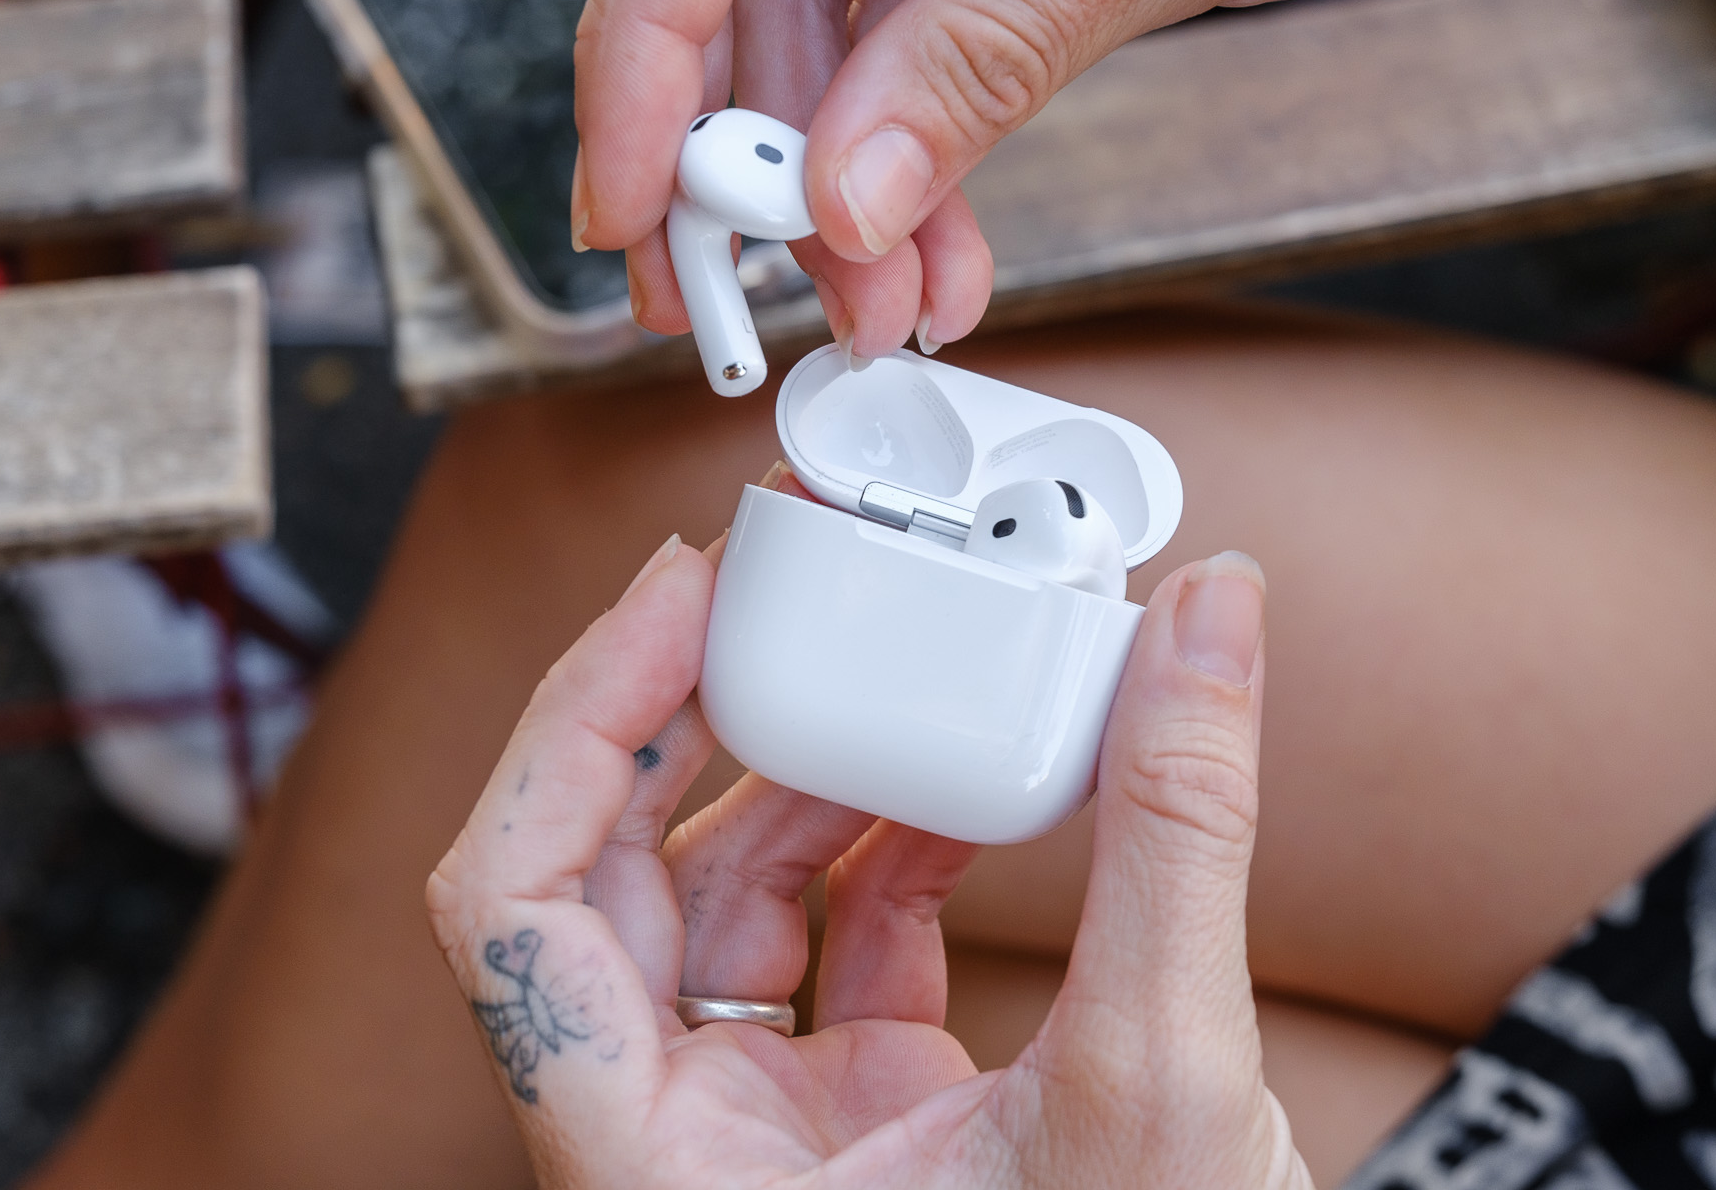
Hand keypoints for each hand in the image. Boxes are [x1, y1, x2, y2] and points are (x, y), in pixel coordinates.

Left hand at [427, 491, 1307, 1186]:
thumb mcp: (1161, 1087)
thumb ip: (1179, 836)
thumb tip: (1206, 620)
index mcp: (662, 1174)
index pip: (509, 909)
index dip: (573, 727)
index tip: (675, 598)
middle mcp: (681, 1145)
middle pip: (604, 875)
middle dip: (687, 712)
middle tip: (768, 584)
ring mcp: (763, 1126)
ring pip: (720, 896)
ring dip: (806, 766)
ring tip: (897, 667)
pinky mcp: (854, 1111)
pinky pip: (828, 934)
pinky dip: (889, 839)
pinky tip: (962, 779)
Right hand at [573, 0, 1531, 360]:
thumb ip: (997, 41)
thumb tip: (854, 188)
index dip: (645, 49)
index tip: (637, 201)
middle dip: (744, 148)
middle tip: (736, 295)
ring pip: (817, 26)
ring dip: (834, 183)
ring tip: (874, 303)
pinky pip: (905, 44)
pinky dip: (911, 156)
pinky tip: (926, 250)